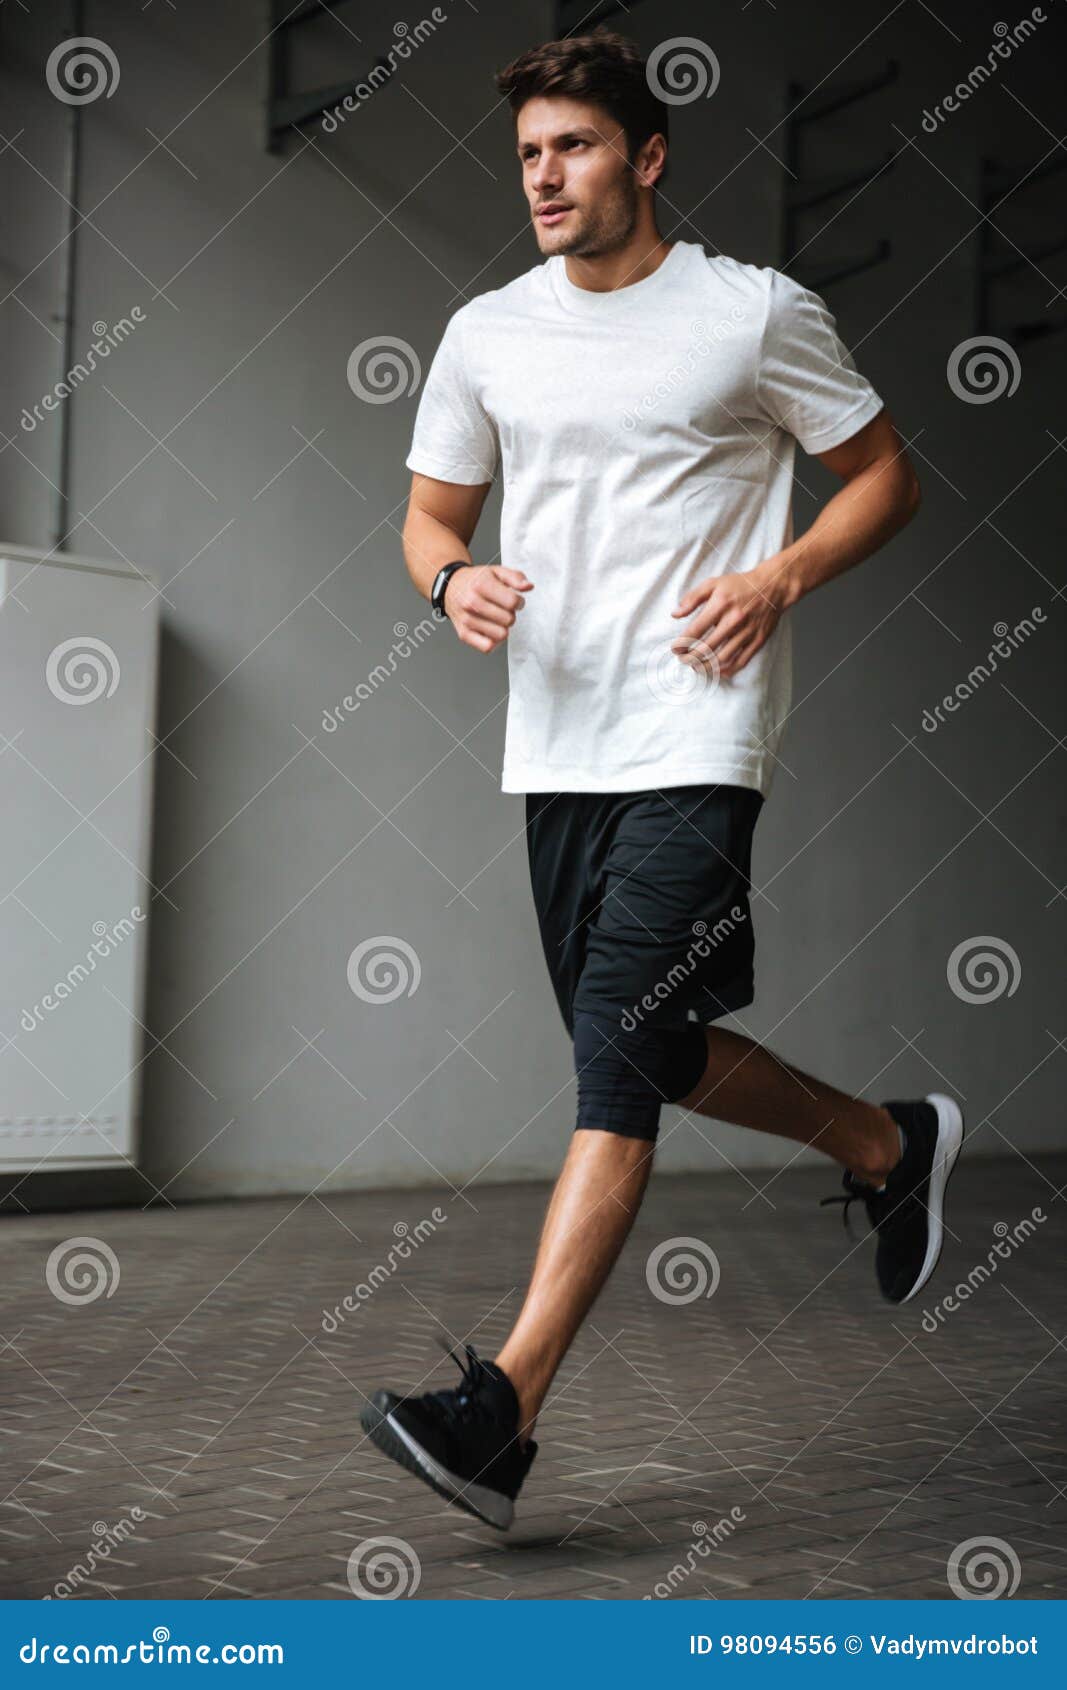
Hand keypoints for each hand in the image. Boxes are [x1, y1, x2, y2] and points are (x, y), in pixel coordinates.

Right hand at [445, 564, 532, 652]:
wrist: (451, 587)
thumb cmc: (476, 581)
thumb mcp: (496, 572)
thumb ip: (515, 577)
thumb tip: (528, 586)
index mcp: (481, 585)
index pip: (512, 602)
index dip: (519, 602)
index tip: (515, 601)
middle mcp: (471, 602)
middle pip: (508, 620)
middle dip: (511, 615)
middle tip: (504, 609)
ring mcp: (466, 620)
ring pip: (501, 634)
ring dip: (503, 628)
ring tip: (497, 618)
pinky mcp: (463, 634)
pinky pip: (487, 647)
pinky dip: (493, 641)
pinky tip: (491, 630)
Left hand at [671, 563, 785, 679]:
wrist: (773, 587)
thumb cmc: (740, 585)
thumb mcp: (714, 584)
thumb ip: (692, 598)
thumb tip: (675, 614)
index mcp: (720, 605)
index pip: (695, 631)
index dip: (682, 644)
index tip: (676, 649)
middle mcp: (734, 620)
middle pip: (706, 648)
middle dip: (690, 658)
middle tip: (684, 660)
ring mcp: (747, 632)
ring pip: (722, 659)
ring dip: (705, 667)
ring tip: (696, 667)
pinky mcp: (758, 641)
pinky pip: (740, 662)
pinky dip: (726, 670)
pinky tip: (717, 671)